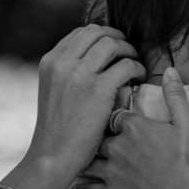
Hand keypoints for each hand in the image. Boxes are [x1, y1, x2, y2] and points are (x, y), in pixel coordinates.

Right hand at [26, 25, 143, 183]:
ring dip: (128, 49)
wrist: (52, 155)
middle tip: (128, 48)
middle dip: (116, 36)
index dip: (100, 35)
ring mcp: (80, 74)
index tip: (112, 45)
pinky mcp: (98, 88)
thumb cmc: (56, 131)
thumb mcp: (52, 92)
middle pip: (96, 32)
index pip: (79, 33)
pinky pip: (126, 65)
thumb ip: (67, 73)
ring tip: (135, 61)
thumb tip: (92, 62)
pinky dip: (137, 67)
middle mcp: (62, 62)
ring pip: (112, 44)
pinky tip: (139, 77)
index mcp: (50, 62)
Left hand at [75, 68, 188, 188]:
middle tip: (90, 135)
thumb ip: (175, 96)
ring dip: (83, 159)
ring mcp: (111, 170)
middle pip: (97, 135)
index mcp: (133, 127)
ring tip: (77, 157)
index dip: (112, 116)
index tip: (111, 117)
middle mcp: (116, 146)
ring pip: (88, 160)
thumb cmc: (187, 160)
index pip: (114, 115)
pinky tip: (75, 188)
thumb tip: (170, 70)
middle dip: (94, 136)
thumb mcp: (186, 123)